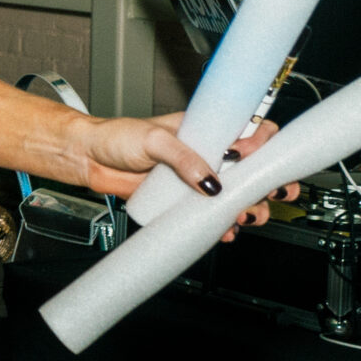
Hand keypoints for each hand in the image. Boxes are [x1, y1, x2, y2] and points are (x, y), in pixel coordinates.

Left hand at [70, 116, 290, 233]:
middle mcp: (206, 154)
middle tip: (272, 192)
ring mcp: (196, 179)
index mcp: (205, 130)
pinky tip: (223, 230)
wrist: (88, 159)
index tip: (257, 156)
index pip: (248, 131)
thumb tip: (209, 180)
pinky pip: (210, 215)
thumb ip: (183, 157)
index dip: (263, 143)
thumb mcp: (153, 139)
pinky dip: (221, 225)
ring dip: (248, 208)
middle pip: (252, 168)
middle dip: (269, 182)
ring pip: (236, 195)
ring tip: (246, 215)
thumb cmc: (116, 138)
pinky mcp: (183, 200)